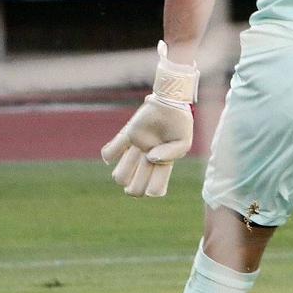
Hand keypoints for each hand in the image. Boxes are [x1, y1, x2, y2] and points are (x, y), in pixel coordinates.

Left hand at [99, 42, 197, 197]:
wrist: (171, 102)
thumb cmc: (180, 123)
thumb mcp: (184, 142)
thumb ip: (171, 154)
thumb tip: (151, 158)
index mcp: (163, 164)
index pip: (156, 187)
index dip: (154, 191)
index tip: (154, 186)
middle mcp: (148, 159)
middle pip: (136, 186)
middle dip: (134, 189)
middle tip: (133, 186)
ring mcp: (138, 148)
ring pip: (121, 174)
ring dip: (122, 174)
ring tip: (127, 165)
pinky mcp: (128, 135)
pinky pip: (112, 150)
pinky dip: (108, 154)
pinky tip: (110, 156)